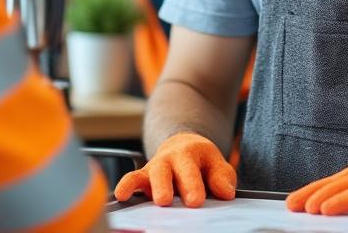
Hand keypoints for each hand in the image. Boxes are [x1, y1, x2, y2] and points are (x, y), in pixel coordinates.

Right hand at [113, 132, 236, 206]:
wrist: (183, 146)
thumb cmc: (201, 161)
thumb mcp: (216, 164)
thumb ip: (222, 177)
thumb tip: (226, 193)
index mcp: (190, 154)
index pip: (190, 170)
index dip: (192, 185)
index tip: (195, 200)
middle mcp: (170, 159)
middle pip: (166, 171)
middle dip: (166, 186)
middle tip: (167, 201)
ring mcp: (155, 167)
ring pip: (148, 174)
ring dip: (150, 187)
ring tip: (151, 201)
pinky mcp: (143, 177)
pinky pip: (132, 179)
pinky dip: (126, 186)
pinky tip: (121, 196)